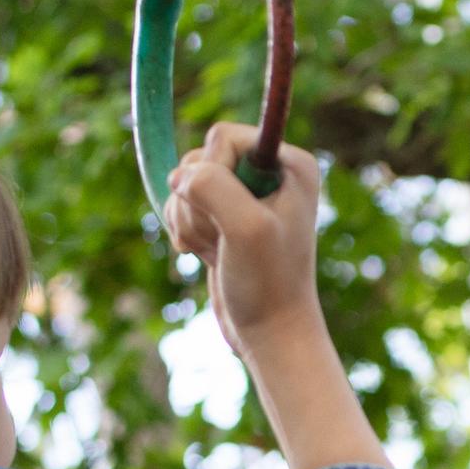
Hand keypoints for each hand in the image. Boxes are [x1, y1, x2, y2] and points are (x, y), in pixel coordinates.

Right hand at [163, 123, 322, 357]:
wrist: (271, 332)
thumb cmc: (268, 283)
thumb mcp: (245, 229)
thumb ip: (214, 186)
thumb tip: (180, 175)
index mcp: (290, 162)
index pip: (223, 136)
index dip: (211, 173)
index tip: (230, 213)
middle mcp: (270, 172)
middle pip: (198, 159)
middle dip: (197, 204)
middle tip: (223, 239)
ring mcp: (245, 195)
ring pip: (185, 184)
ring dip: (189, 222)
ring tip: (218, 251)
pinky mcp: (224, 217)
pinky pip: (182, 206)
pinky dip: (186, 232)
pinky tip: (208, 256)